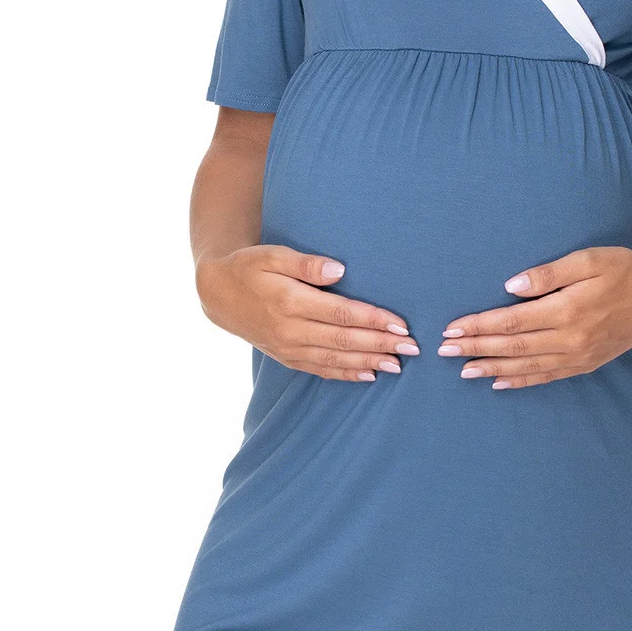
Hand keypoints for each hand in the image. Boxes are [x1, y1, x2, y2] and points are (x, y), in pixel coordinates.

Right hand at [195, 246, 418, 380]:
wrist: (218, 294)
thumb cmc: (250, 267)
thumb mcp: (274, 255)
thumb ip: (306, 263)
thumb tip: (339, 270)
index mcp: (290, 302)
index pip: (341, 314)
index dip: (373, 320)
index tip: (401, 324)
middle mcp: (290, 330)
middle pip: (344, 341)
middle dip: (381, 345)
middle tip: (413, 348)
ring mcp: (288, 348)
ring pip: (335, 359)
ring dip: (369, 362)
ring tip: (400, 365)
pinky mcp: (287, 357)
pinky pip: (321, 370)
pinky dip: (346, 374)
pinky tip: (369, 375)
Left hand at [437, 246, 631, 388]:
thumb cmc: (625, 269)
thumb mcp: (588, 259)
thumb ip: (549, 273)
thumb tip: (511, 286)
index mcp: (568, 309)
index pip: (512, 320)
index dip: (480, 325)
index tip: (453, 328)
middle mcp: (571, 338)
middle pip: (513, 346)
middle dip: (476, 348)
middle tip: (445, 352)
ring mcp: (579, 355)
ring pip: (526, 366)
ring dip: (492, 367)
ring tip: (463, 371)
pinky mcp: (586, 363)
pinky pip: (547, 376)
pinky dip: (521, 380)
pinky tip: (500, 381)